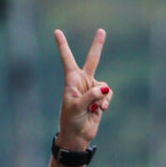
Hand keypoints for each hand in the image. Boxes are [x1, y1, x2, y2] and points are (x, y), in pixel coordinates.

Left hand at [54, 29, 111, 148]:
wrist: (77, 136)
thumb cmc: (71, 121)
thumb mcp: (77, 107)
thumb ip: (91, 96)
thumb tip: (105, 87)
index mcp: (71, 80)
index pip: (67, 59)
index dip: (62, 45)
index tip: (56, 31)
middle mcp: (82, 82)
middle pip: (92, 60)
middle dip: (97, 46)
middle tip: (101, 31)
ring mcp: (92, 89)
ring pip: (104, 85)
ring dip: (101, 97)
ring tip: (92, 109)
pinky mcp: (100, 98)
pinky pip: (109, 93)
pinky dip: (106, 101)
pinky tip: (101, 110)